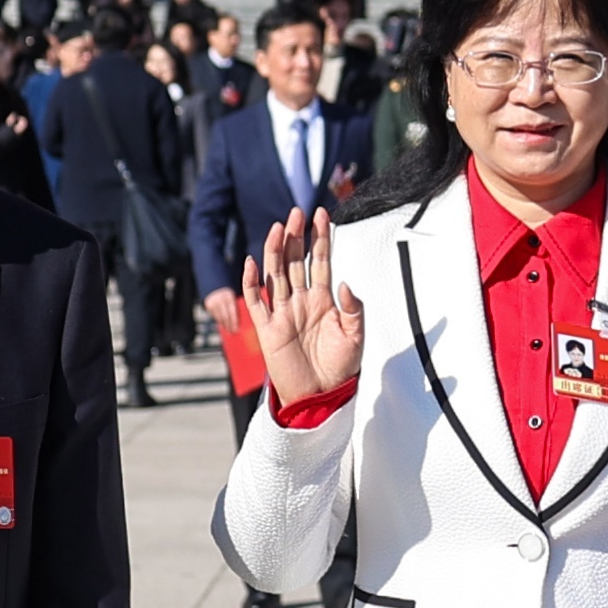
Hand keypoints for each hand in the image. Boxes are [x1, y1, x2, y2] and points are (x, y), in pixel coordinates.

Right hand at [246, 210, 369, 408]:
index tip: (322, 214)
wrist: (321, 395)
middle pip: (296, 262)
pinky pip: (256, 302)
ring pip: (276, 274)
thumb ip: (353, 308)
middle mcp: (301, 301)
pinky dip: (251, 282)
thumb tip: (345, 282)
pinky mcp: (267, 329)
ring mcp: (283, 312)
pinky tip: (252, 262)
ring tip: (279, 228)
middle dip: (297, 237)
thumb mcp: (355, 335)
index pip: (321, 261)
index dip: (321, 238)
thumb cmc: (340, 367)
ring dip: (276, 251)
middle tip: (298, 212)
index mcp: (323, 299)